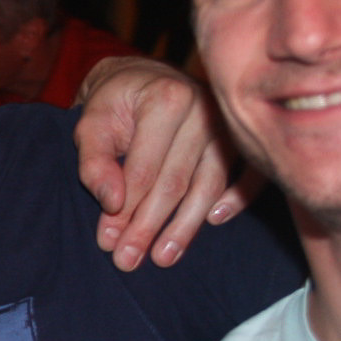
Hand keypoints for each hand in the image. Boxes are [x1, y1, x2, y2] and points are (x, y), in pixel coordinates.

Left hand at [74, 56, 255, 270]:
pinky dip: (236, 198)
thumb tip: (112, 204)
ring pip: (209, 184)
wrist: (144, 79)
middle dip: (150, 226)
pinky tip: (213, 221)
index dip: (125, 210)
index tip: (109, 242)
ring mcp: (227, 123)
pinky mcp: (241, 136)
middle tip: (129, 261)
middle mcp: (203, 107)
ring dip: (186, 226)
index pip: (144, 168)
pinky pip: (249, 173)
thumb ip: (94, 162)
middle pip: (175, 182)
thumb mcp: (91, 124)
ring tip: (164, 256)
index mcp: (165, 98)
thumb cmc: (116, 104)